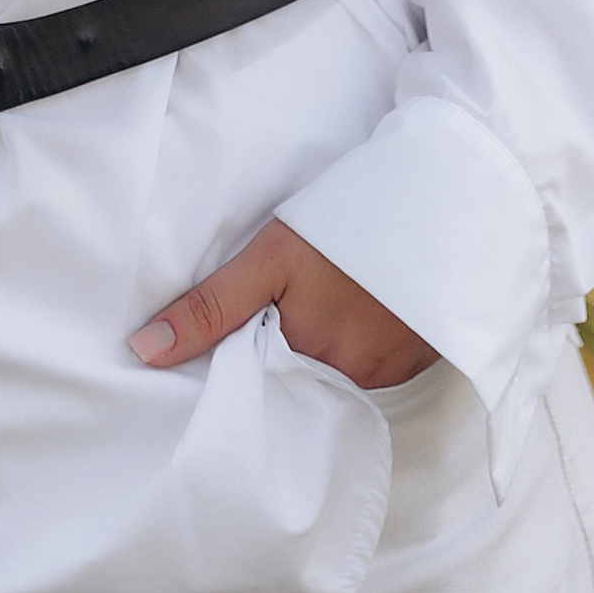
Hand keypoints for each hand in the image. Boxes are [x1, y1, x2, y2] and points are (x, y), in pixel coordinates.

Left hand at [129, 220, 437, 391]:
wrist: (448, 198)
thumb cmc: (351, 224)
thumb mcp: (273, 256)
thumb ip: (211, 307)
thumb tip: (145, 351)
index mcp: (313, 363)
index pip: (257, 394)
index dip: (231, 379)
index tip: (204, 369)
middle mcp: (354, 383)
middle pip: (294, 392)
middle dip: (270, 372)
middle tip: (253, 333)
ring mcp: (389, 374)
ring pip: (328, 381)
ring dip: (310, 360)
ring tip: (299, 320)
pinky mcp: (415, 360)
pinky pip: (364, 372)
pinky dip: (345, 352)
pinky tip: (340, 318)